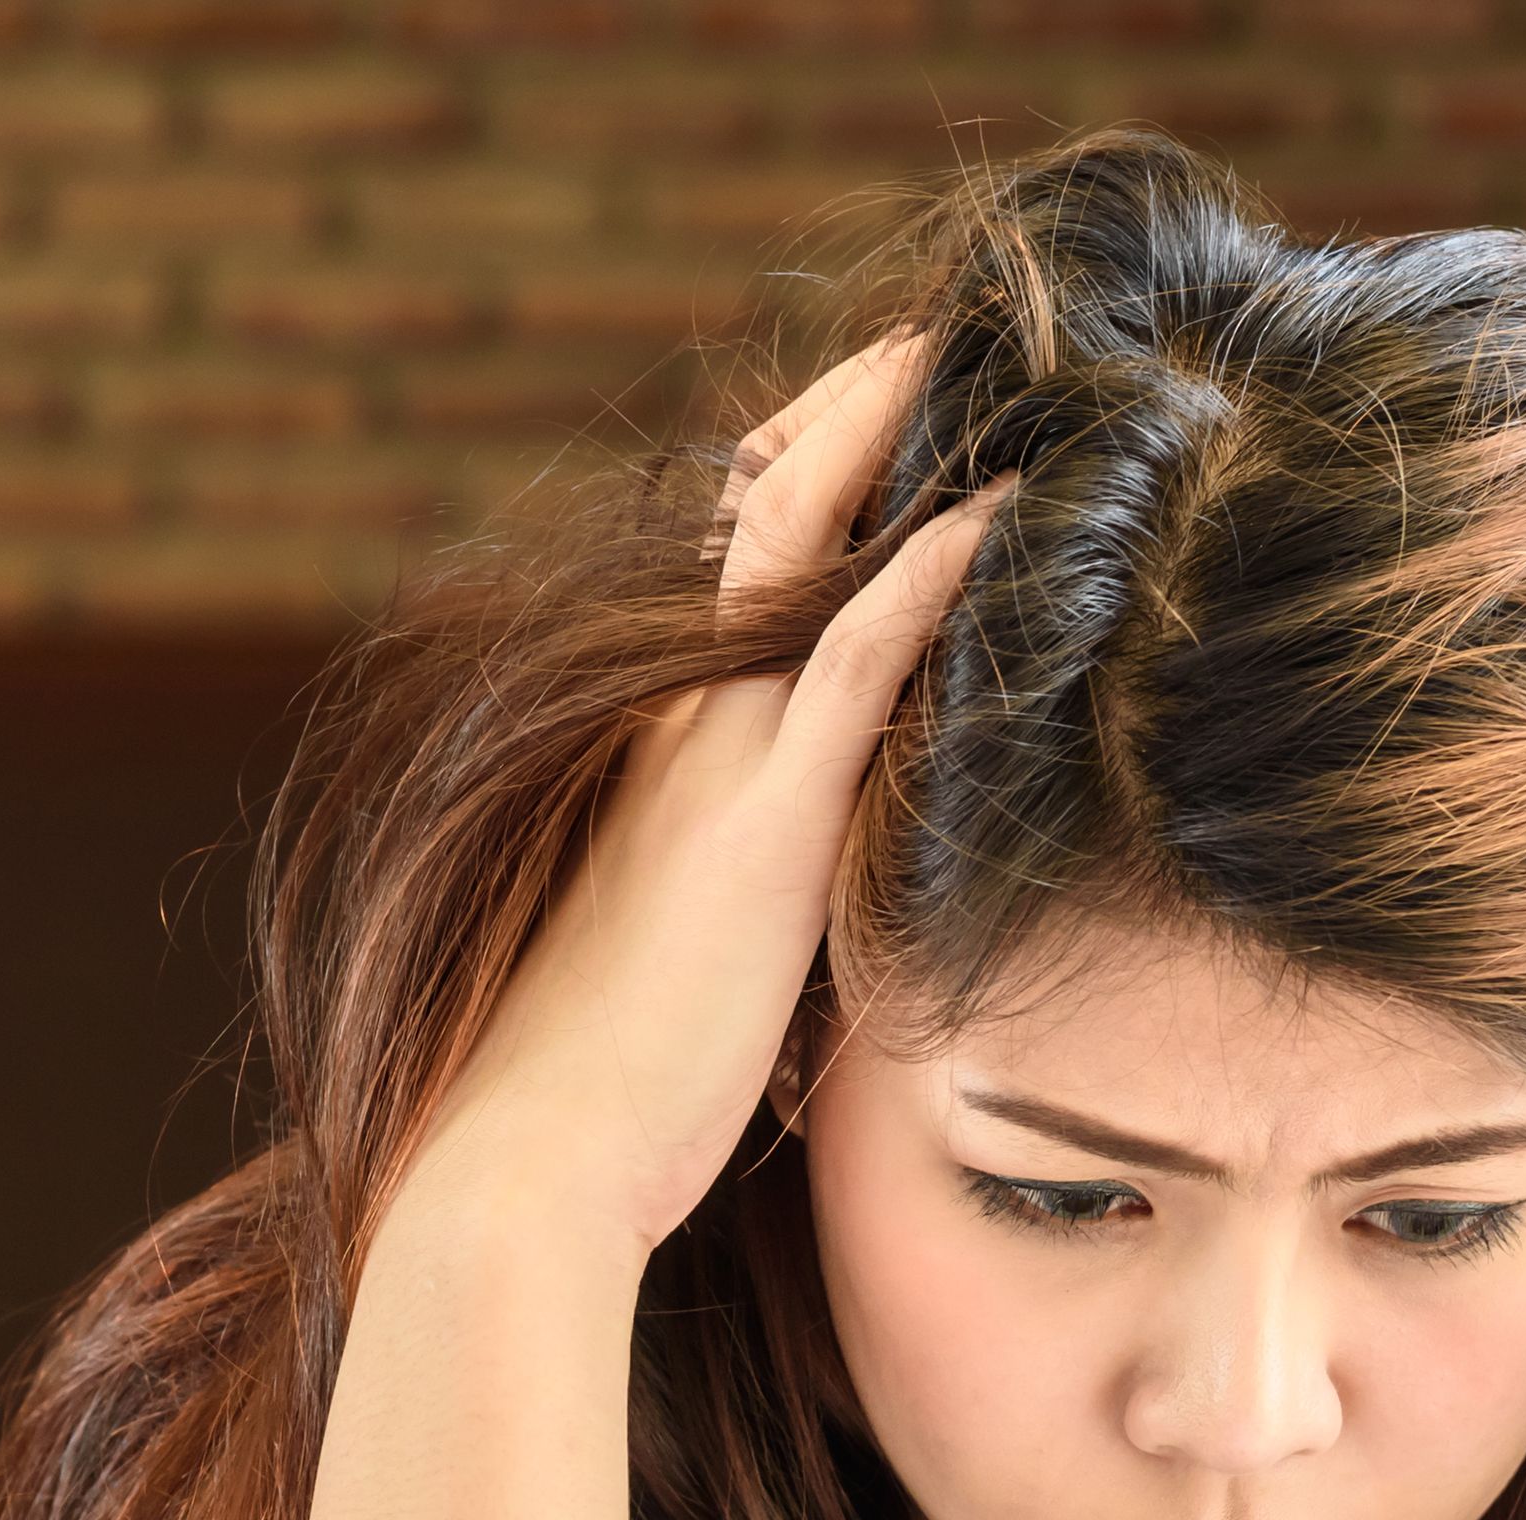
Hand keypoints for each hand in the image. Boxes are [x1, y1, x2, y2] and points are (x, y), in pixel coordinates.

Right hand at [420, 335, 1011, 1254]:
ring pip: (805, 551)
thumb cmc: (588, 1111)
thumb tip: (783, 966)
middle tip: (936, 340)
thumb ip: (733, 927)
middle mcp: (677, 735)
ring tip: (982, 363)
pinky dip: (929, 578)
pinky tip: (1004, 511)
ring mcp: (715, 773)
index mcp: (653, 764)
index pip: (739, 589)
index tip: (872, 438)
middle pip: (765, 521)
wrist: (521, 1173)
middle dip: (850, 415)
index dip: (808, 497)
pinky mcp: (761, 836)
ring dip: (893, 441)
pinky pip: (854, 668)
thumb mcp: (678, 982)